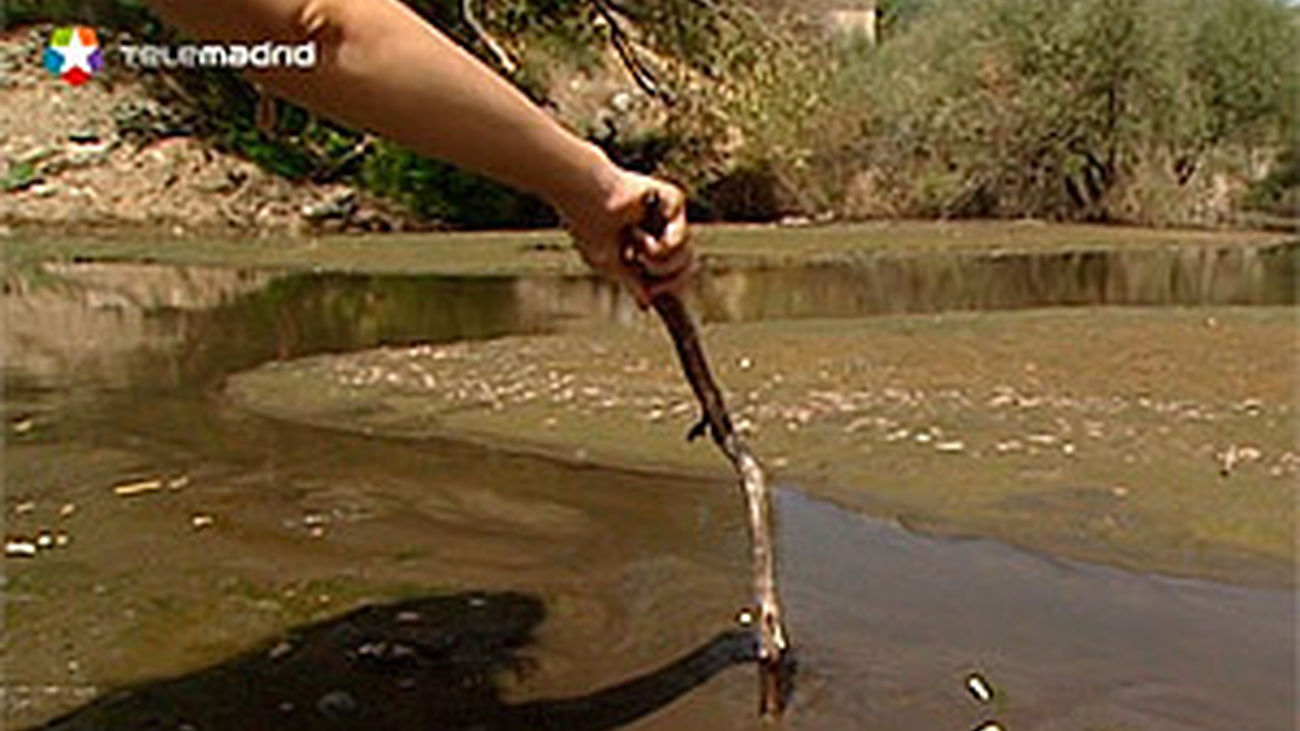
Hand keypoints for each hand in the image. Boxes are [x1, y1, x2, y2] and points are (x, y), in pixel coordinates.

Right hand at [556, 166, 693, 305]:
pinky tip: (637, 234)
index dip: (668, 286)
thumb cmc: (590, 227)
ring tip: (636, 248)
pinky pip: (681, 235)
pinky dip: (659, 243)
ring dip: (658, 261)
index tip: (651, 294)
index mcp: (647, 244)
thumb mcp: (610, 265)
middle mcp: (660, 229)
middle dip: (666, 277)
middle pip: (685, 265)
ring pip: (686, 254)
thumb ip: (632, 283)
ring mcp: (668, 215)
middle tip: (645, 274)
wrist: (586, 198)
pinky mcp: (673, 200)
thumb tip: (646, 305)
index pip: (673, 271)